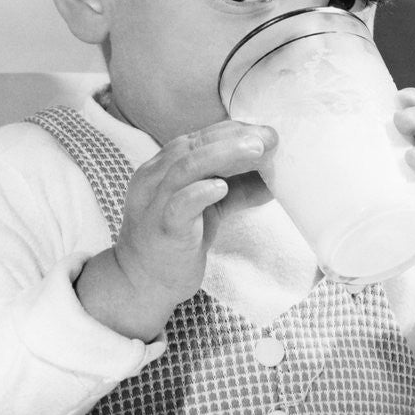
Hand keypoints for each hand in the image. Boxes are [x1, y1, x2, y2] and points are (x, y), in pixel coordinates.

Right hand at [76, 120, 275, 339]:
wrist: (141, 283)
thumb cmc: (175, 241)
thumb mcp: (208, 209)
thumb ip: (235, 189)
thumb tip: (273, 178)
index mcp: (164, 167)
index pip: (199, 137)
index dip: (233, 130)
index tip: (264, 132)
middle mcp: (155, 177)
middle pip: (194, 145)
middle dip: (234, 137)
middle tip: (269, 137)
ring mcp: (155, 202)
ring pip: (185, 168)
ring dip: (223, 154)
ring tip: (256, 150)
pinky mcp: (161, 228)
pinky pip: (178, 205)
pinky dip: (201, 192)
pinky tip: (222, 187)